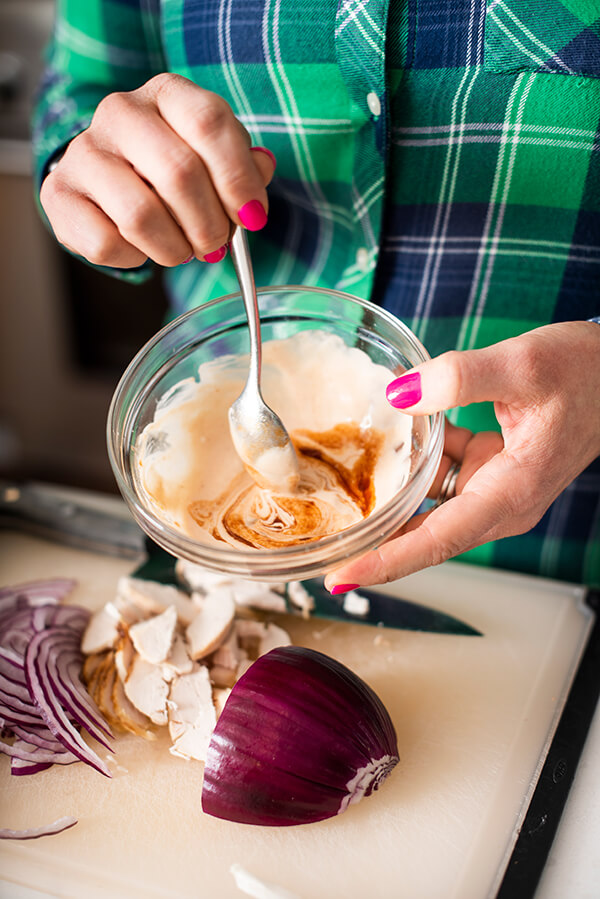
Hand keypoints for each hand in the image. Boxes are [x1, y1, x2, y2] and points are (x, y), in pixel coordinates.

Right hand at [40, 74, 275, 267]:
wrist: (107, 182)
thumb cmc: (169, 171)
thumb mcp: (213, 158)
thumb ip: (242, 165)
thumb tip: (261, 170)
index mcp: (165, 94)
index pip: (209, 123)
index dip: (239, 179)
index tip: (253, 216)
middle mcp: (119, 113)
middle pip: (179, 173)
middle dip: (210, 224)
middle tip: (216, 245)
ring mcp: (84, 153)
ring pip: (140, 215)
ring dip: (175, 249)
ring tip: (182, 250)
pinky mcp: (60, 196)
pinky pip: (107, 243)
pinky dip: (135, 258)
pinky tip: (140, 247)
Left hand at [325, 321, 599, 589]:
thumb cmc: (583, 373)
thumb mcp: (521, 365)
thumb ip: (458, 378)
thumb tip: (398, 395)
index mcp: (511, 493)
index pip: (438, 541)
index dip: (387, 562)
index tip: (341, 576)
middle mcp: (500, 503)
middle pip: (425, 535)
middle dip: (373, 543)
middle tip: (317, 547)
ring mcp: (493, 488)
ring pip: (427, 505)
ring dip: (387, 498)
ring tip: (333, 493)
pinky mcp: (488, 469)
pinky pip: (439, 475)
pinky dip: (413, 461)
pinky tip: (385, 437)